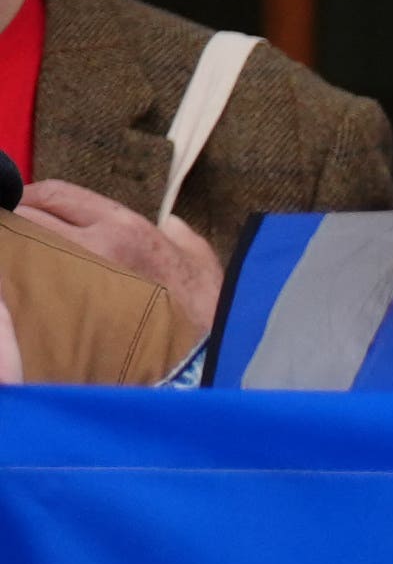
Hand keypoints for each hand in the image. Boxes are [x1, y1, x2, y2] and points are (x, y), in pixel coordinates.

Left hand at [9, 184, 217, 355]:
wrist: (192, 369)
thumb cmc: (201, 321)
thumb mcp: (203, 268)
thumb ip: (185, 240)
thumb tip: (172, 226)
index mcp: (125, 229)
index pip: (56, 194)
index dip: (33, 197)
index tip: (25, 206)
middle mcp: (90, 247)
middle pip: (26, 218)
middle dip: (18, 224)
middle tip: (21, 239)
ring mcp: (63, 282)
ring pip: (14, 251)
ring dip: (12, 254)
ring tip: (21, 264)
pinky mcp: (47, 316)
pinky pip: (15, 288)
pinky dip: (14, 285)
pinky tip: (21, 293)